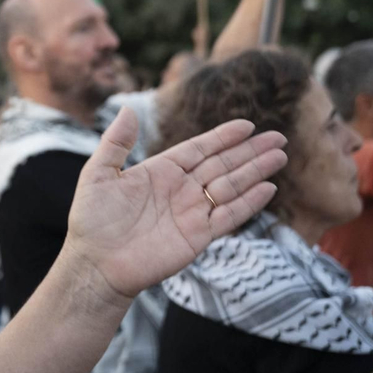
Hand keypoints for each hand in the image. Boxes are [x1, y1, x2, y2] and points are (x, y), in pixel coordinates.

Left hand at [63, 110, 286, 300]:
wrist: (96, 264)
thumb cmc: (92, 220)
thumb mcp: (99, 174)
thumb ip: (116, 142)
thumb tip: (126, 108)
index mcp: (160, 171)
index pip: (199, 148)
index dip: (223, 137)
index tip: (247, 125)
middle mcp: (180, 189)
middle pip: (222, 165)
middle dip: (250, 151)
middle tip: (278, 137)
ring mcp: (191, 212)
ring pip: (231, 187)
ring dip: (256, 172)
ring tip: (280, 156)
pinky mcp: (197, 236)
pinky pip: (229, 216)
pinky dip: (249, 203)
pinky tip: (268, 188)